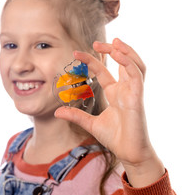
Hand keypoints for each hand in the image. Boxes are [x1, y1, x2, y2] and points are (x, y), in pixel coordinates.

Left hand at [55, 38, 164, 186]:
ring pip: (134, 64)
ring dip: (125, 51)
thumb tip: (57, 111)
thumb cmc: (115, 138)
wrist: (129, 153)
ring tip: (113, 42)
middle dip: (110, 50)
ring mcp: (133, 92)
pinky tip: (119, 54)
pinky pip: (136, 75)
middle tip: (94, 43)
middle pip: (121, 62)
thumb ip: (76, 115)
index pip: (103, 71)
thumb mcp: (90, 124)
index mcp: (115, 93)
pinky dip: (129, 62)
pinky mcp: (138, 97)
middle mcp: (124, 89)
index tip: (75, 53)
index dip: (91, 61)